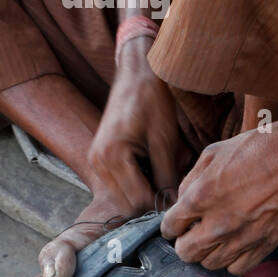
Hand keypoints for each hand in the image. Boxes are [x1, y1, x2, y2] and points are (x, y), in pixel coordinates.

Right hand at [87, 37, 189, 204]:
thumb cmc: (152, 100)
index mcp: (112, 156)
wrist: (136, 73)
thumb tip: (173, 204)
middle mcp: (98, 162)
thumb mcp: (164, 139)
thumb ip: (167, 175)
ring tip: (164, 175)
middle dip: (152, 199)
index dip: (162, 203)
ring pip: (123, 196)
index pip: (139, 199)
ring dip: (144, 192)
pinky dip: (137, 182)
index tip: (181, 198)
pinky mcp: (100, 157)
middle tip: (175, 186)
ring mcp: (96, 160)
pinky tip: (152, 168)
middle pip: (128, 202)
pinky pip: (119, 183)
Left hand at [159, 118, 277, 276]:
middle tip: (190, 232)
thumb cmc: (257, 149)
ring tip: (213, 237)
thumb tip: (181, 202)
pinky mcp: (264, 246)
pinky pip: (238, 268)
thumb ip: (191, 181)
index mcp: (201, 197)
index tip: (174, 224)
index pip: (170, 227)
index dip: (170, 225)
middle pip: (186, 252)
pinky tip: (233, 244)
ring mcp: (243, 238)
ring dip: (207, 252)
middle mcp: (219, 224)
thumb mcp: (213, 153)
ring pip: (210, 263)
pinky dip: (231, 259)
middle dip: (184, 243)